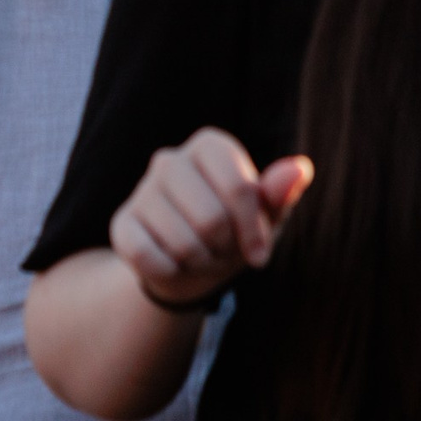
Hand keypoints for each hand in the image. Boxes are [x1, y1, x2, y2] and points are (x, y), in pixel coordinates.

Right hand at [108, 127, 311, 308]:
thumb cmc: (234, 232)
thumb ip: (279, 194)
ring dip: (200, 263)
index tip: (259, 253)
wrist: (190, 264)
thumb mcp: (265, 218)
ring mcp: (140, 191)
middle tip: (221, 250)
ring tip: (200, 256)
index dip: (253, 229)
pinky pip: (148, 257)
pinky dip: (170, 272)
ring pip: (182, 242)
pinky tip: (172, 265)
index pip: (238, 188)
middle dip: (225, 248)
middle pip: (211, 219)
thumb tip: (299, 168)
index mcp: (209, 147)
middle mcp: (169, 160)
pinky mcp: (120, 223)